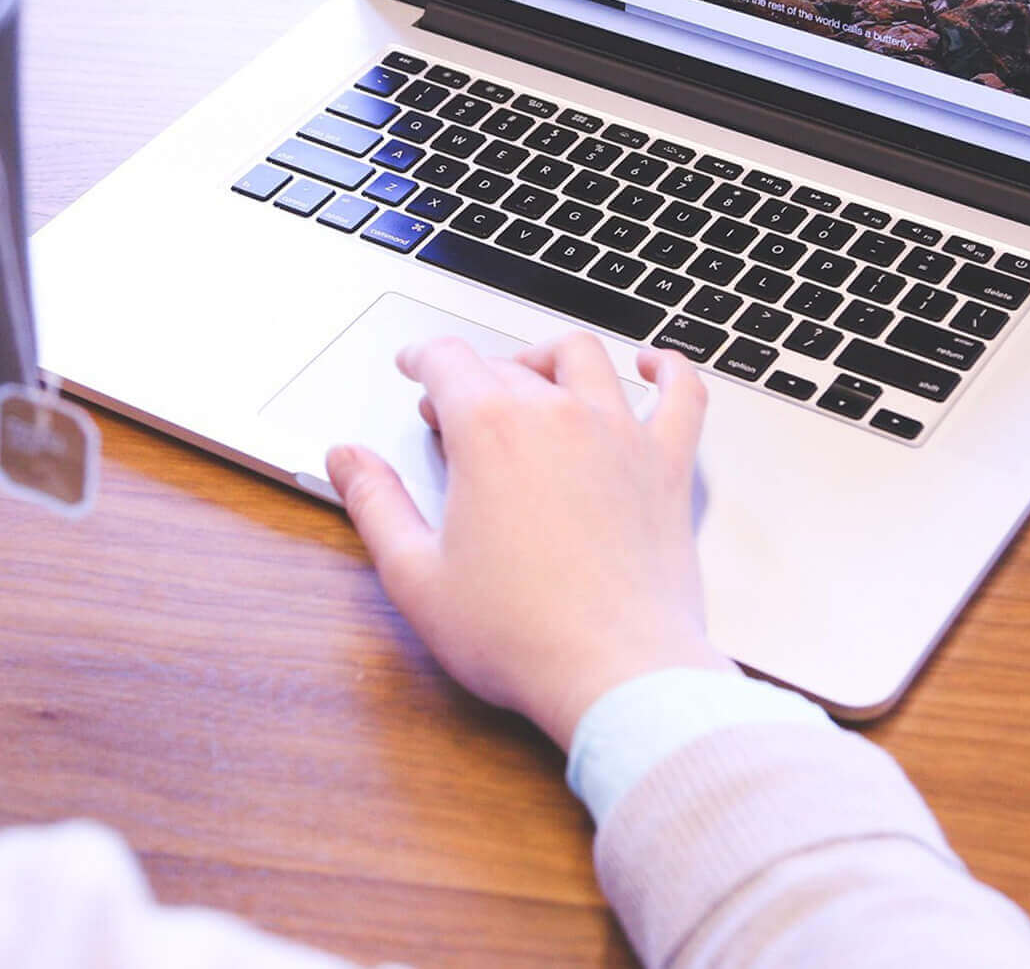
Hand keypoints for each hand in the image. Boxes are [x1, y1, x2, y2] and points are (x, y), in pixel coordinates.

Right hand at [325, 332, 734, 750]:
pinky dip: (670, 370)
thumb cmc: (519, 636)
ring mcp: (620, 435)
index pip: (448, 360)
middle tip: (455, 410)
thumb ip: (375, 504)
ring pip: (584, 359)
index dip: (422, 357)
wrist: (616, 673)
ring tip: (532, 375)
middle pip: (508, 364)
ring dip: (549, 357)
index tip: (415, 366)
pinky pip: (683, 394)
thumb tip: (347, 459)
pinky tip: (656, 365)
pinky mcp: (667, 466)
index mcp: (490, 432)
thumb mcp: (416, 576)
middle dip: (473, 377)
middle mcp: (557, 416)